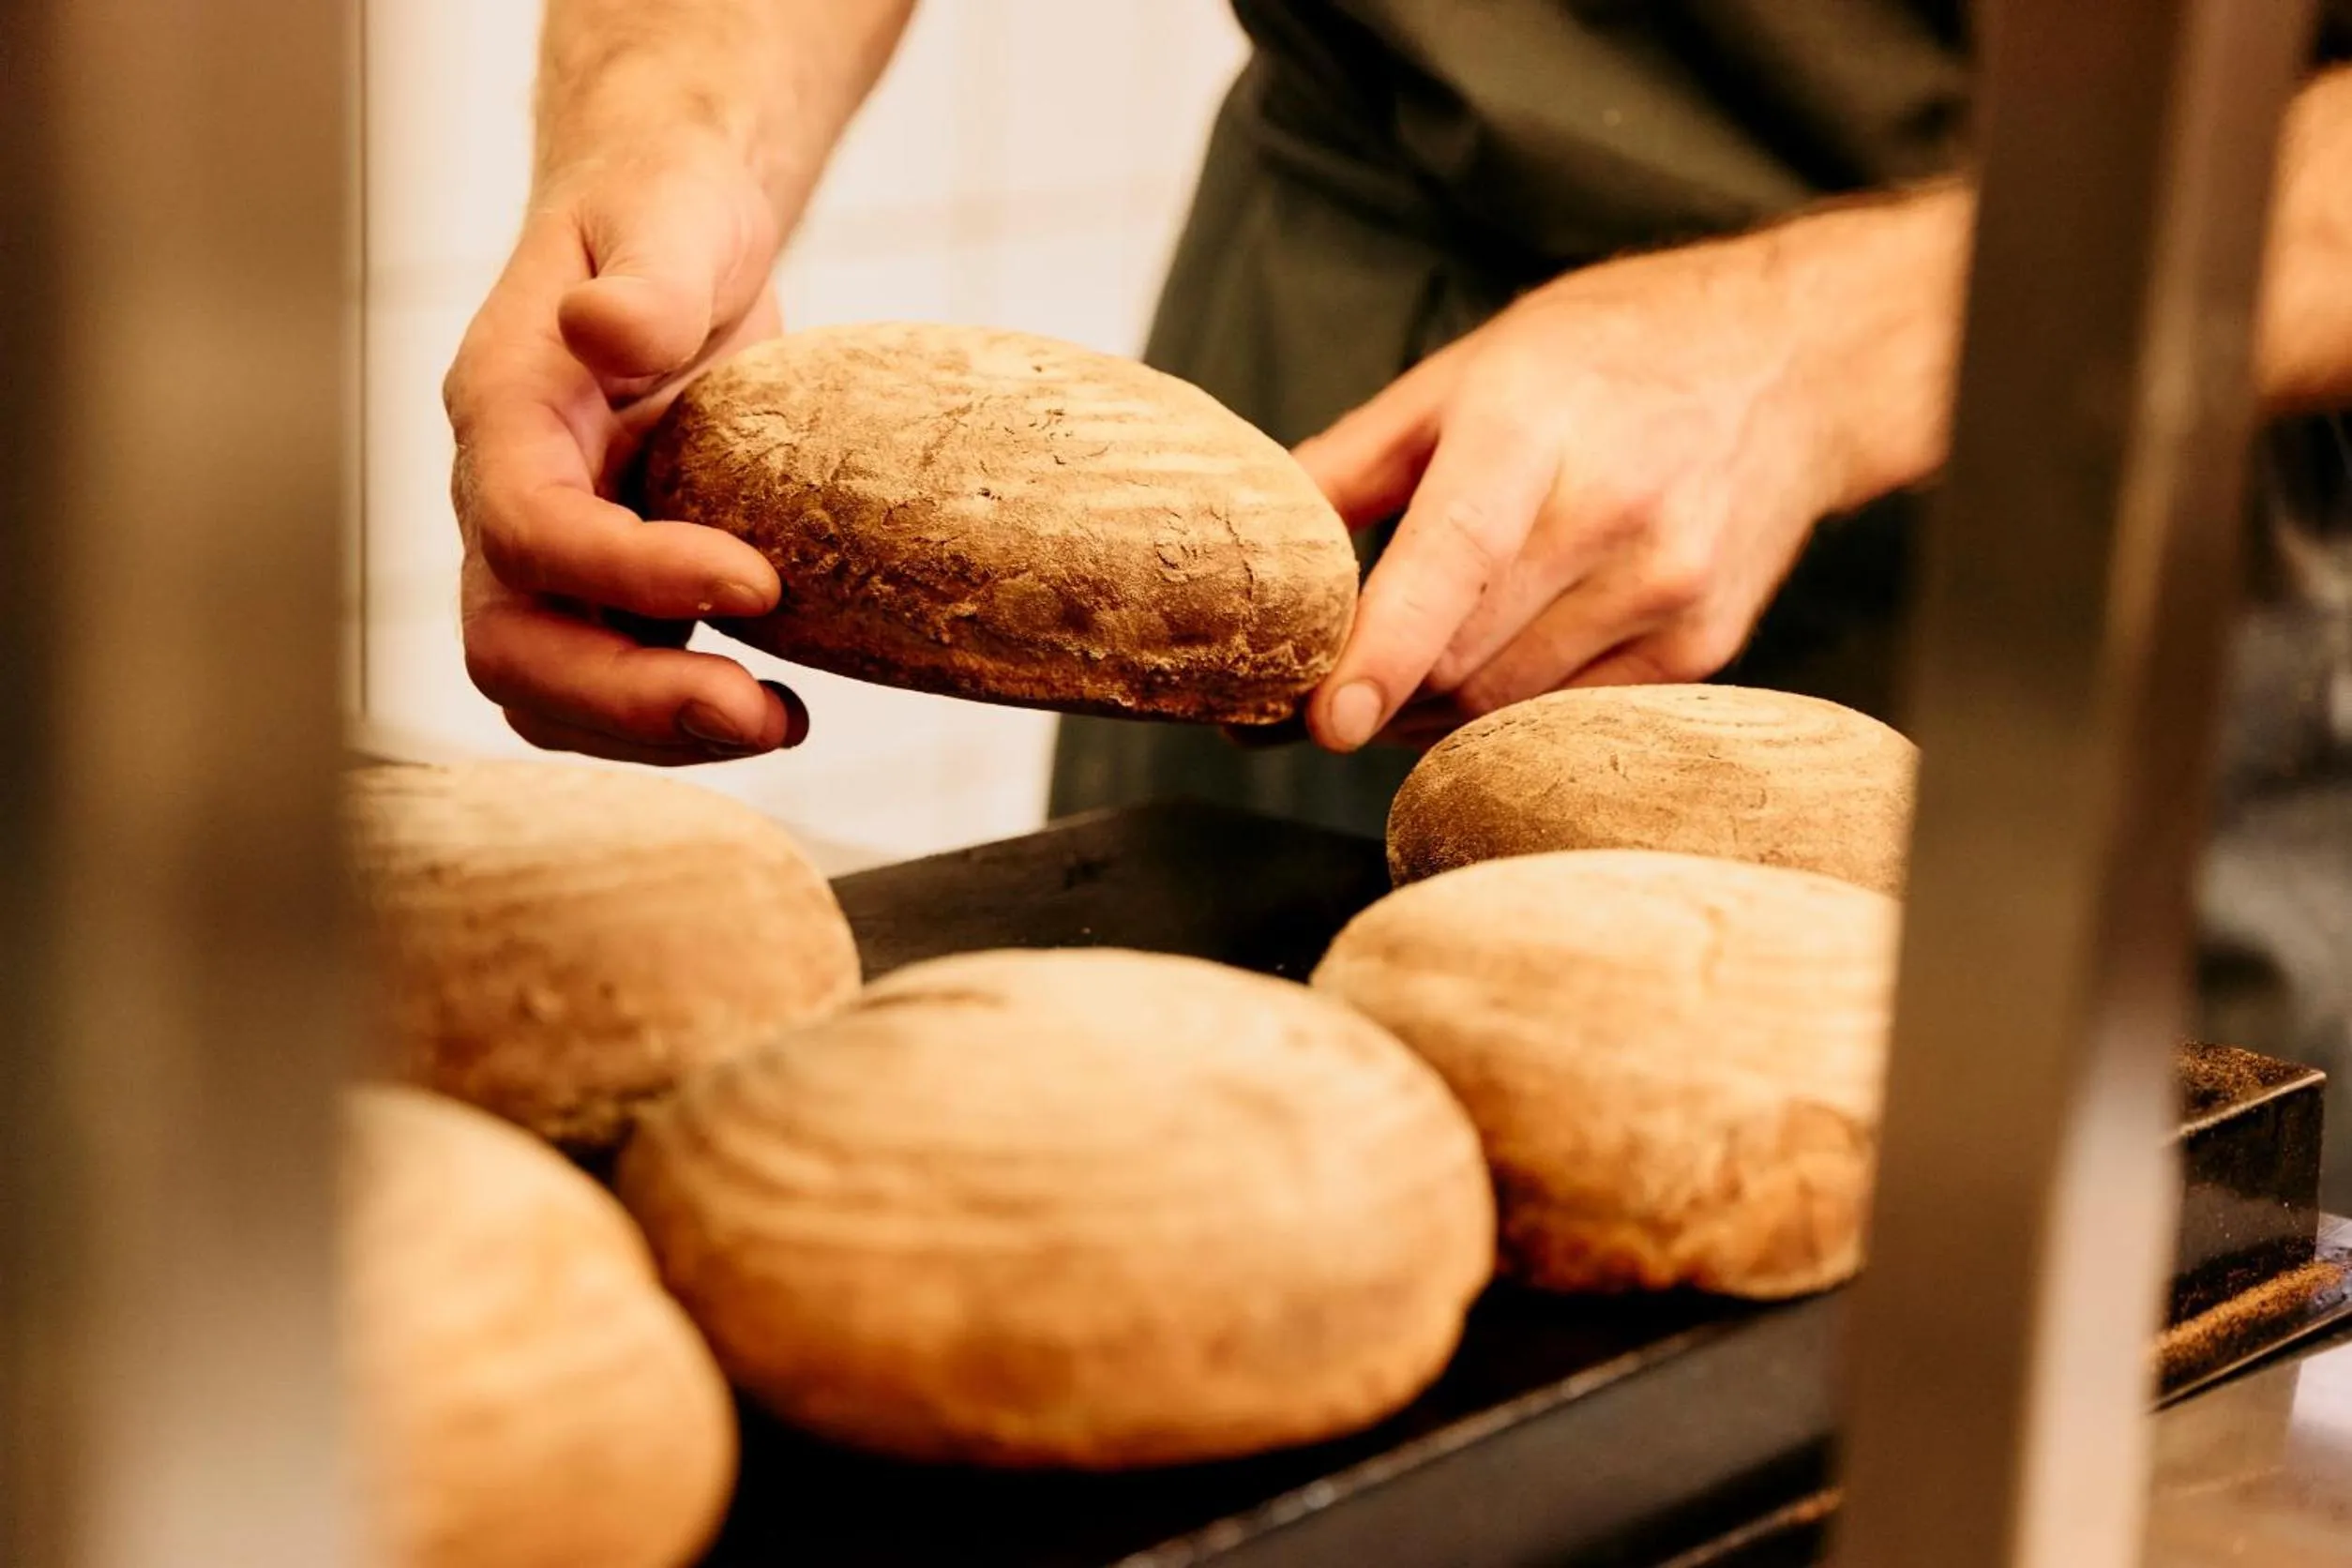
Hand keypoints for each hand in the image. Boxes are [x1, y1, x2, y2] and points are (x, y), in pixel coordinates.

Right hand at [443, 138, 804, 764]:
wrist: (670, 233)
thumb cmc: (666, 213)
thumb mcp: (668, 216)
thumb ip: (645, 280)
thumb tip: (606, 330)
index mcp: (504, 407)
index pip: (530, 527)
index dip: (629, 574)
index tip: (756, 582)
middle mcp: (504, 495)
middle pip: (513, 644)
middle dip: (629, 699)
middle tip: (760, 714)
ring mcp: (548, 554)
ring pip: (549, 690)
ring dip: (656, 732)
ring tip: (780, 724)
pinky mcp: (604, 588)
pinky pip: (608, 685)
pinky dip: (680, 720)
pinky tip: (779, 709)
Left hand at [1293, 211, 1938, 752]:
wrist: (1799, 364)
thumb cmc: (1613, 355)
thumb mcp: (1471, 369)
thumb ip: (1355, 460)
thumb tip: (1261, 540)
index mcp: (1536, 427)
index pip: (1453, 557)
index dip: (1384, 648)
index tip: (1326, 718)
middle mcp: (1615, 514)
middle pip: (1461, 657)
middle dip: (1379, 684)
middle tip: (1323, 682)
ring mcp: (1669, 588)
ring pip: (1507, 703)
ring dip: (1435, 702)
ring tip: (1411, 658)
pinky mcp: (1703, 644)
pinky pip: (1568, 710)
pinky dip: (1508, 703)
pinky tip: (1497, 653)